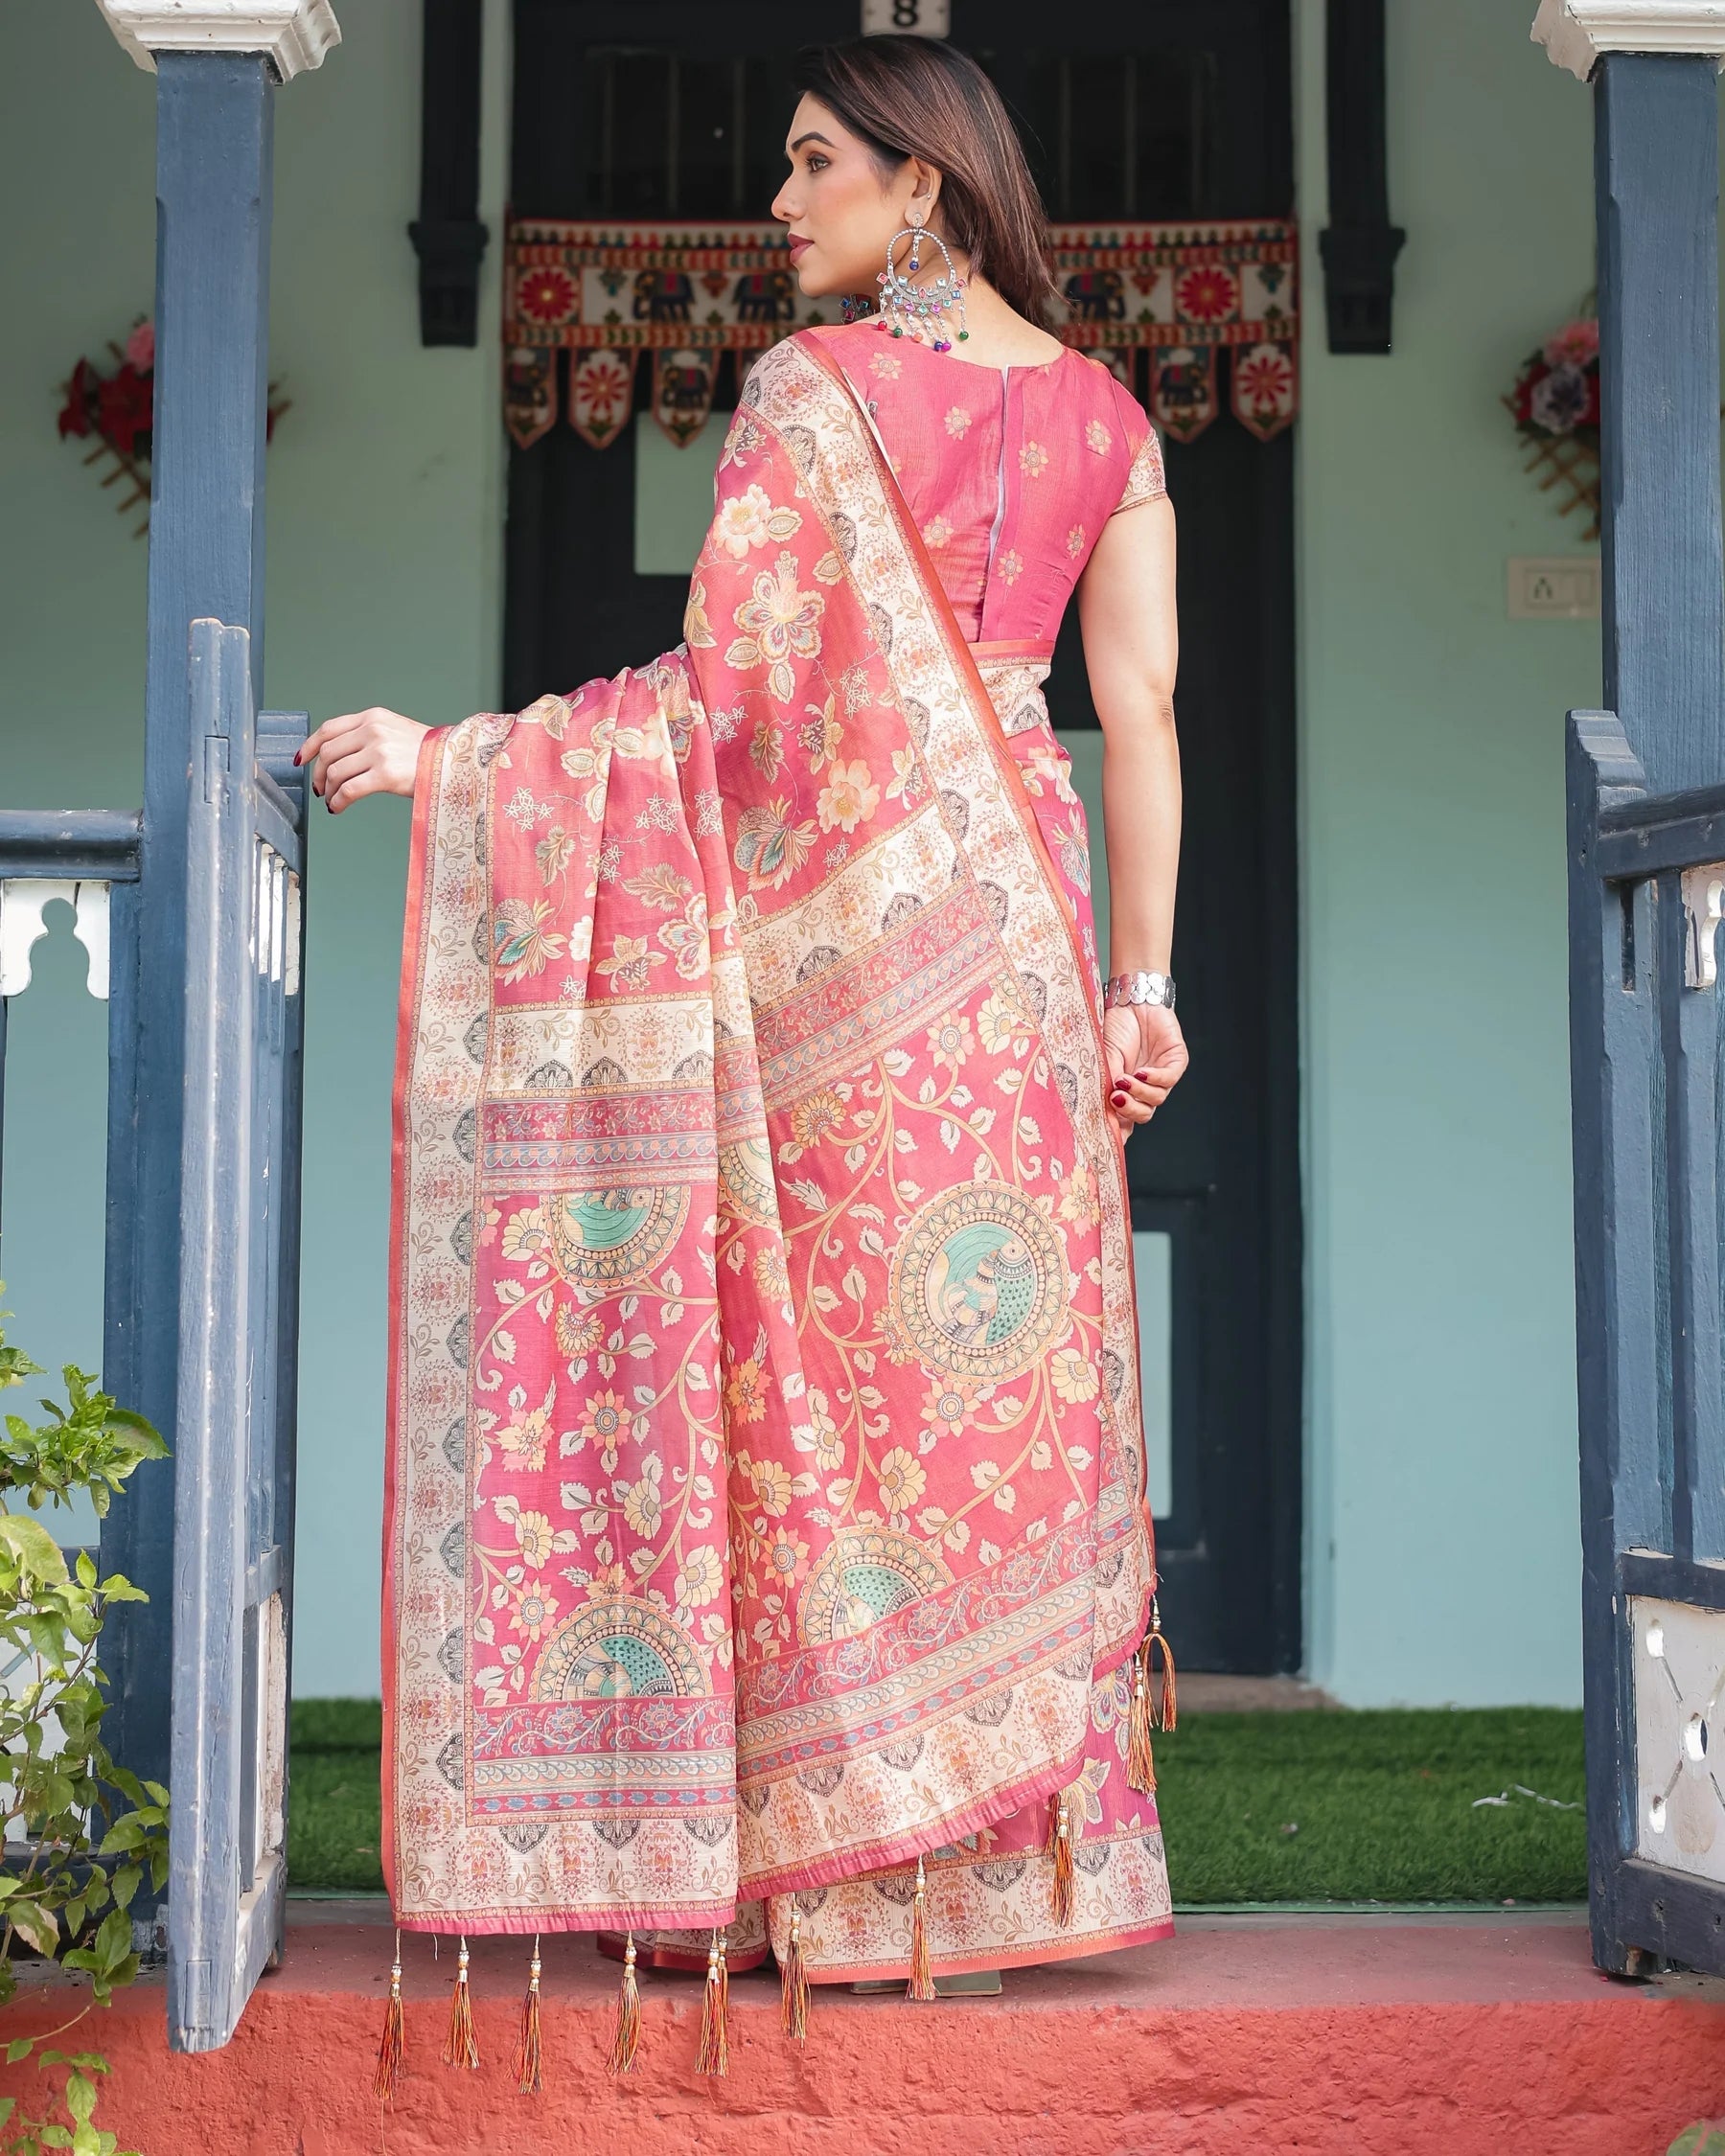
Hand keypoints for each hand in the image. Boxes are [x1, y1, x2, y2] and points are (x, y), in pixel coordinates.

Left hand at [295, 706, 427, 811]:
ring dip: (328, 791)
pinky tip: (338, 808)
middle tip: (320, 789)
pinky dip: (337, 802)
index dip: (310, 746)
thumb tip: (339, 756)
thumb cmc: (429, 753)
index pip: (329, 729)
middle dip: (318, 774)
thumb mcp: (396, 731)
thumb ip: (369, 735)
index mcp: (374, 717)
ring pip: (334, 772)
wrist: (456, 763)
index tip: (301, 760)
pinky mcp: (385, 775)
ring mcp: (379, 752)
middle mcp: (373, 730)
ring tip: (332, 800)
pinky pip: (348, 790)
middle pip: (328, 753)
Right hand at [1103, 1001, 1187, 1133]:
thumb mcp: (1104, 1059)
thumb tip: (1102, 1113)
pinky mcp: (1175, 1063)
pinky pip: (1168, 1081)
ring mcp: (1160, 1076)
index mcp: (1125, 1090)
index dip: (1119, 1133)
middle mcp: (1144, 1087)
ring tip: (1124, 1080)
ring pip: (1156, 1100)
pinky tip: (1141, 1072)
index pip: (1125, 1119)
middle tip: (1115, 1099)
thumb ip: (1105, 1086)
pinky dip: (1154, 1079)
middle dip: (1129, 1111)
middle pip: (1142, 1115)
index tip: (1108, 1140)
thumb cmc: (1114, 1028)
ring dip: (1139, 1092)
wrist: (1130, 1000)